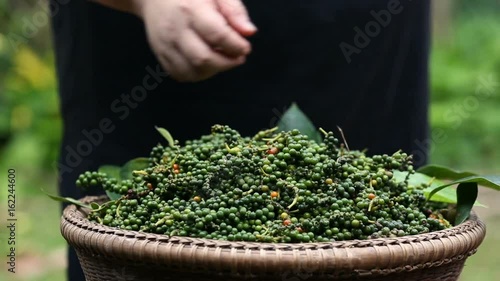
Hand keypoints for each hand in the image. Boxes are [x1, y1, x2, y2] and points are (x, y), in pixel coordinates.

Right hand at [139, 0, 256, 81]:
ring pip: (192, 72)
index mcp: (190, 10)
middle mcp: (175, 30)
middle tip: (238, 57)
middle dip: (227, 63)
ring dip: (213, 70)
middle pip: (203, 59)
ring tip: (222, 58)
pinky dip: (198, 74)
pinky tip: (206, 63)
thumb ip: (234, 11)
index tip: (245, 47)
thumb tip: (249, 32)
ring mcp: (166, 45)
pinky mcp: (161, 55)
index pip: (217, 36)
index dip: (236, 46)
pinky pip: (181, 74)